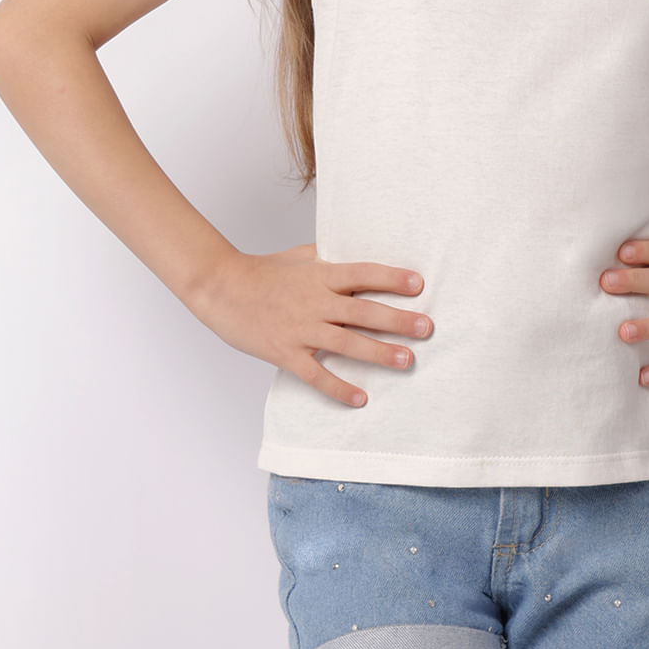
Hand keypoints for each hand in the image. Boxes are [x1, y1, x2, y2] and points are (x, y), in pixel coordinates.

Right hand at [190, 243, 432, 407]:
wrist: (221, 287)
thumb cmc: (263, 270)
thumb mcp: (300, 255)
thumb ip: (329, 256)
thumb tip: (356, 250)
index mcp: (321, 274)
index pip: (364, 273)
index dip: (392, 278)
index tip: (419, 284)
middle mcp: (315, 301)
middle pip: (363, 311)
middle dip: (398, 320)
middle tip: (427, 328)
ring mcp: (301, 329)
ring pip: (347, 343)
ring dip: (379, 353)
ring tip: (407, 360)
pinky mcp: (285, 353)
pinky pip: (316, 374)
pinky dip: (338, 388)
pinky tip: (361, 398)